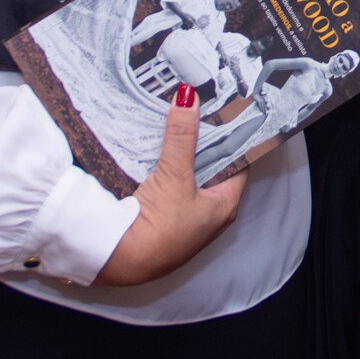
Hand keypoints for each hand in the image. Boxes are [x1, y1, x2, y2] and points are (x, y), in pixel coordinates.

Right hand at [95, 85, 246, 286]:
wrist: (121, 261)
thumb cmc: (160, 227)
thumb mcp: (174, 175)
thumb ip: (181, 136)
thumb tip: (189, 98)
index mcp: (225, 205)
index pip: (238, 163)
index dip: (234, 138)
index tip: (226, 113)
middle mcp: (210, 216)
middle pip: (213, 170)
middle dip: (206, 144)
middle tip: (200, 112)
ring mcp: (186, 220)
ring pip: (190, 179)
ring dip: (184, 158)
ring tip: (179, 126)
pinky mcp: (164, 223)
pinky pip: (171, 189)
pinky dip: (167, 172)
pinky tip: (158, 155)